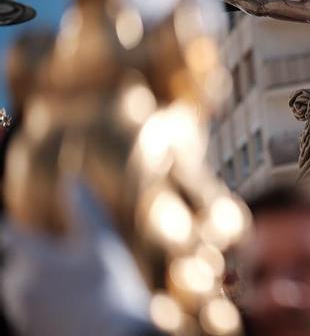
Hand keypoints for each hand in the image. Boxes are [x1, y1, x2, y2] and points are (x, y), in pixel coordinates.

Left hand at [1, 177, 155, 335]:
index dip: (9, 225)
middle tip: (51, 250)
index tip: (16, 221)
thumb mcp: (104, 242)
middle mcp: (17, 286)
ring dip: (33, 278)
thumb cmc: (111, 291)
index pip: (4, 233)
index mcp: (32, 259)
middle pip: (9, 262)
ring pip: (16, 288)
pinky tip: (69, 303)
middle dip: (23, 254)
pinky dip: (43, 301)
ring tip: (64, 277)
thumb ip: (85, 207)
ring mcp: (22, 313)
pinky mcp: (32, 332)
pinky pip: (28, 310)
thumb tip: (72, 177)